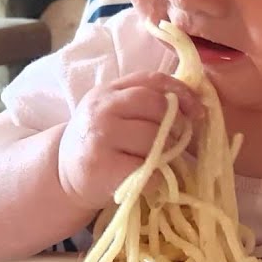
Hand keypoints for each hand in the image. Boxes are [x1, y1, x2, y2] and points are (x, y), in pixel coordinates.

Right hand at [58, 71, 203, 208]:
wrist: (63, 174)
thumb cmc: (100, 143)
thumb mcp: (115, 113)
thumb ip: (144, 102)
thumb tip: (195, 108)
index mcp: (108, 91)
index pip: (152, 81)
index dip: (181, 92)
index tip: (198, 110)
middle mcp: (102, 110)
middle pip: (157, 108)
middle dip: (177, 126)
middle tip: (179, 141)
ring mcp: (100, 138)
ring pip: (154, 139)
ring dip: (168, 153)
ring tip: (162, 161)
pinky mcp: (102, 168)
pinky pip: (147, 170)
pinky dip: (158, 178)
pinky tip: (151, 180)